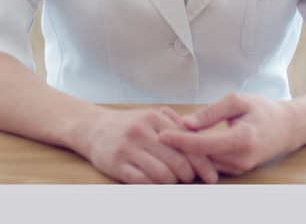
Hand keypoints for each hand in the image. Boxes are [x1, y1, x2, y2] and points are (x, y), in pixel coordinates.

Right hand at [79, 106, 219, 184]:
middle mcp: (142, 131)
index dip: (203, 162)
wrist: (93, 128)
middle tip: (191, 180)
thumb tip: (203, 145)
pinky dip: (155, 187)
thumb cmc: (129, 126)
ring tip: (173, 182)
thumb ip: (175, 126)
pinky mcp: (116, 164)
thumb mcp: (151, 117)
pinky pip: (143, 182)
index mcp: (155, 118)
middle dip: (189, 175)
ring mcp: (128, 148)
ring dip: (173, 183)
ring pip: (162, 174)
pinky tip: (157, 186)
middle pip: (177, 161)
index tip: (212, 176)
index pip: (187, 142)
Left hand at [158, 93, 297, 176]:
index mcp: (242, 140)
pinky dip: (196, 153)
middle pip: (200, 158)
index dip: (181, 140)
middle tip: (160, 126)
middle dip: (178, 145)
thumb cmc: (263, 110)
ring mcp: (238, 169)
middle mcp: (240, 160)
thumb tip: (185, 123)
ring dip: (185, 150)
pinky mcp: (236, 171)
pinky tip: (186, 139)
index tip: (162, 134)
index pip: (204, 145)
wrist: (288, 128)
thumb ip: (211, 113)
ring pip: (203, 164)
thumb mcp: (237, 101)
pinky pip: (210, 164)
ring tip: (169, 130)